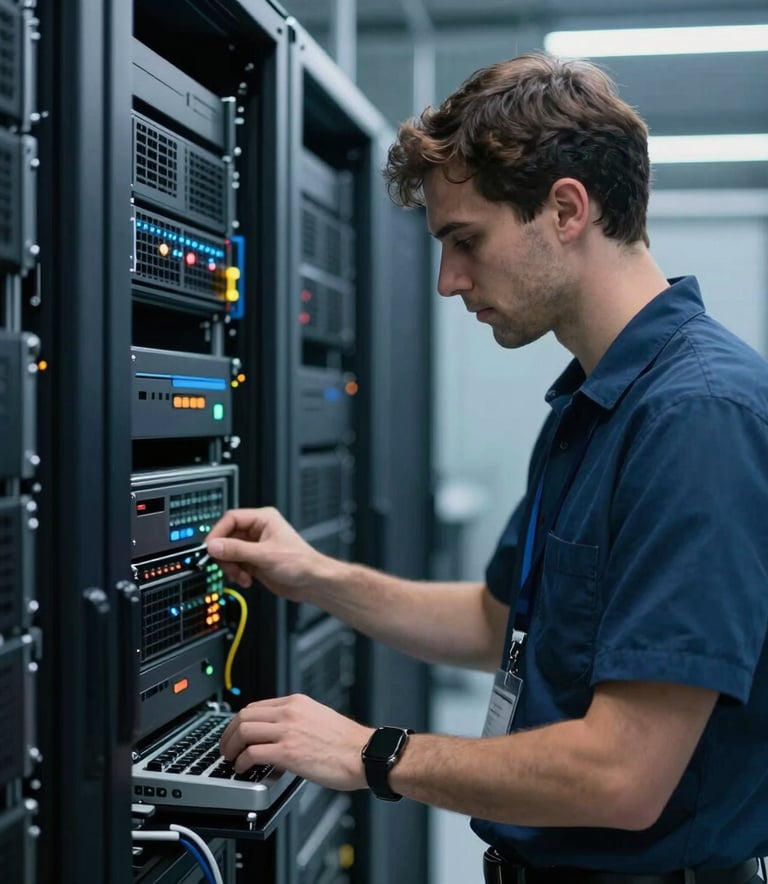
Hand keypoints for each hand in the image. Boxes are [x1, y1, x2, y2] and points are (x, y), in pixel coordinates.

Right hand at [205, 507, 333, 600]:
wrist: (312, 583)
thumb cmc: (301, 562)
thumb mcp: (265, 555)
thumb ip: (237, 550)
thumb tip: (214, 546)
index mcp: (263, 519)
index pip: (231, 519)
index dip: (218, 533)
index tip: (210, 548)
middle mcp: (257, 531)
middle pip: (227, 537)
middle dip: (225, 554)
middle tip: (226, 566)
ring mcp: (255, 546)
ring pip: (229, 553)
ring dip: (231, 567)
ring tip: (240, 576)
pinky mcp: (254, 561)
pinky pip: (235, 564)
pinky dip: (236, 573)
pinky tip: (246, 580)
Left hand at [219, 694, 373, 791]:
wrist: (364, 754)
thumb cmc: (347, 743)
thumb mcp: (318, 718)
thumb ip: (296, 720)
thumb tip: (277, 734)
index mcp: (296, 702)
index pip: (256, 706)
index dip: (240, 721)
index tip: (235, 733)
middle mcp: (290, 713)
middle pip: (245, 715)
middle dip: (229, 733)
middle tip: (227, 747)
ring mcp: (288, 731)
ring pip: (244, 731)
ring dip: (232, 747)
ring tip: (232, 759)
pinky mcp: (288, 752)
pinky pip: (253, 753)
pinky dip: (242, 762)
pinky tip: (243, 769)